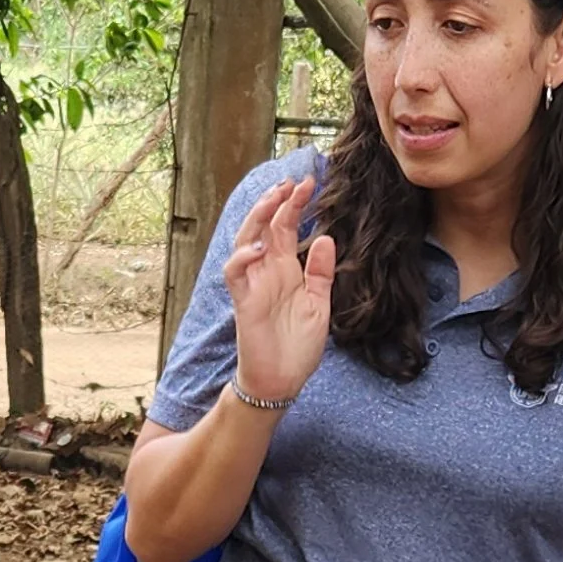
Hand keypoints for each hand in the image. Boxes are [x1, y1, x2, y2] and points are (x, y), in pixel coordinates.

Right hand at [223, 170, 336, 406]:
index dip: (295, 204)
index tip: (310, 182)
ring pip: (245, 240)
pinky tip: (258, 248)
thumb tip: (327, 237)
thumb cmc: (298, 345)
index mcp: (286, 269)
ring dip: (258, 218)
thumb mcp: (319, 304)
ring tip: (274, 199)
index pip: (286, 227)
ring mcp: (253, 284)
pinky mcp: (244, 301)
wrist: (283, 380)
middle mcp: (267, 271)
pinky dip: (242, 258)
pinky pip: (235, 273)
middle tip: (292, 181)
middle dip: (276, 201)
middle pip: (265, 226)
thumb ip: (321, 273)